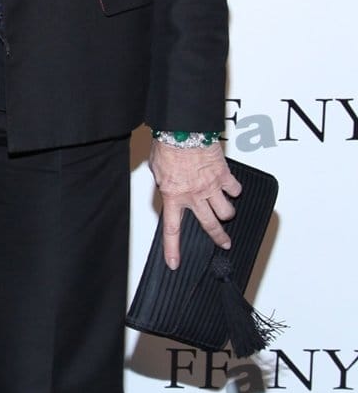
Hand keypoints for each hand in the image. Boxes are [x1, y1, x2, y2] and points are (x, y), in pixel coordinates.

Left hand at [148, 140, 241, 268]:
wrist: (184, 129)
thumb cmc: (168, 146)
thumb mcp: (157, 169)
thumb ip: (165, 183)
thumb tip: (169, 187)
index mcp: (173, 196)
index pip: (172, 230)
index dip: (173, 249)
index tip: (175, 263)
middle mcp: (194, 195)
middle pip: (210, 225)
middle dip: (219, 238)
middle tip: (224, 243)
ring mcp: (211, 186)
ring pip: (226, 211)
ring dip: (226, 212)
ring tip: (224, 209)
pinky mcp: (224, 175)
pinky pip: (235, 190)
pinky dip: (234, 190)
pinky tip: (230, 187)